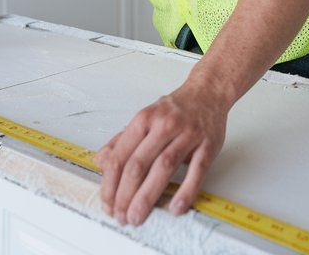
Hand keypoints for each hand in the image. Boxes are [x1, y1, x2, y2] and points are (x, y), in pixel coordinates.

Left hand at [94, 85, 227, 225]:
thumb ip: (122, 140)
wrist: (208, 92)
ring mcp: (187, 134)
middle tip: (121, 216)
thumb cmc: (175, 109)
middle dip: (125, 195)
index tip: (107, 203)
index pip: (120, 156)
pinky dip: (185, 191)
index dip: (110, 184)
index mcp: (144, 119)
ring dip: (147, 196)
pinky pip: (196, 170)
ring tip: (137, 216)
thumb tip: (100, 161)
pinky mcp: (208, 144)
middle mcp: (164, 125)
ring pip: (163, 167)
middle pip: (138, 164)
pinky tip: (175, 208)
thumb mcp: (145, 118)